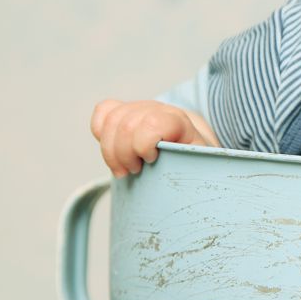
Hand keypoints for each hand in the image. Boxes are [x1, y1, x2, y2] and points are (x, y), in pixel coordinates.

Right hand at [90, 99, 217, 177]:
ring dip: (110, 150)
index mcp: (179, 122)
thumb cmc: (194, 162)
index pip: (154, 122)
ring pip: (111, 119)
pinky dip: (101, 132)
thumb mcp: (200, 168)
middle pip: (126, 124)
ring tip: (123, 169)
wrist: (194, 147)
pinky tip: (114, 151)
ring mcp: (141, 108)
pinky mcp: (126, 111)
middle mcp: (158, 110)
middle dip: (123, 154)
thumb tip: (188, 191)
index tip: (151, 161)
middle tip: (134, 171)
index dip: (144, 144)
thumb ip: (194, 170)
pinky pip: (103, 111)